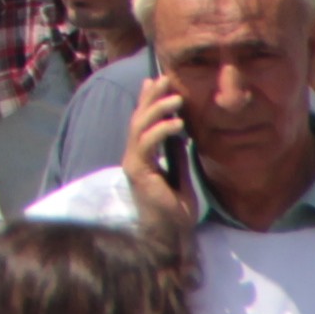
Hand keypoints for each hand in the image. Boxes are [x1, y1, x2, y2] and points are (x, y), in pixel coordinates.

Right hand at [118, 71, 197, 260]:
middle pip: (138, 119)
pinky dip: (162, 130)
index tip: (156, 80)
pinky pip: (146, 143)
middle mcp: (133, 157)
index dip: (147, 100)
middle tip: (164, 79)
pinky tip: (178, 124)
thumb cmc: (176, 210)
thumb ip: (176, 156)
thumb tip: (181, 133)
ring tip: (177, 99)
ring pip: (139, 127)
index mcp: (142, 157)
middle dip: (150, 97)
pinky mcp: (138, 171)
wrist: (172, 234)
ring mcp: (133, 163)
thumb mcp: (180, 176)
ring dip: (158, 109)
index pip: (142, 122)